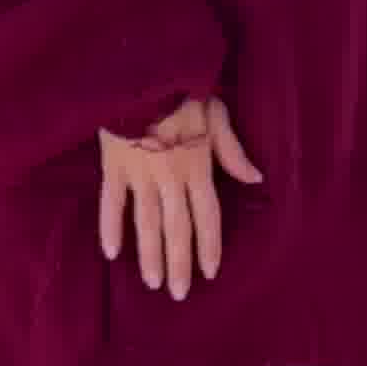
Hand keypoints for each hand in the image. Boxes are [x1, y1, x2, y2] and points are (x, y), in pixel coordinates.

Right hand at [98, 97, 262, 300]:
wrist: (143, 72)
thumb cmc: (183, 91)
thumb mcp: (216, 115)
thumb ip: (232, 150)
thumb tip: (256, 178)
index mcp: (197, 167)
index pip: (207, 216)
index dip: (209, 245)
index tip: (210, 272)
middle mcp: (170, 178)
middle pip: (177, 228)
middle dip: (179, 263)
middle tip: (179, 293)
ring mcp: (140, 175)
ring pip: (146, 223)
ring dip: (149, 254)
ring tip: (152, 282)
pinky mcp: (113, 166)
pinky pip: (110, 202)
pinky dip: (110, 227)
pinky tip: (110, 252)